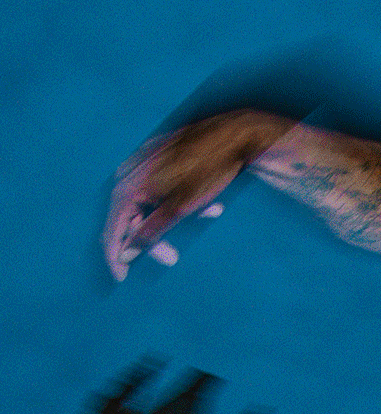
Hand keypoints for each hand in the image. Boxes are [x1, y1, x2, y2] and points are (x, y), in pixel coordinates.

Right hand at [103, 110, 287, 279]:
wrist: (235, 136)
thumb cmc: (208, 170)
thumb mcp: (180, 208)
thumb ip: (151, 230)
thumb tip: (126, 252)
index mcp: (129, 184)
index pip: (113, 226)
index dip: (115, 253)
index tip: (121, 276)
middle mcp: (132, 173)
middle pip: (130, 216)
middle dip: (150, 239)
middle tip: (172, 258)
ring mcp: (147, 166)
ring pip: (150, 205)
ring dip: (170, 222)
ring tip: (201, 221)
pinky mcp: (165, 164)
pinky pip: (165, 192)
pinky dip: (183, 206)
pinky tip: (212, 208)